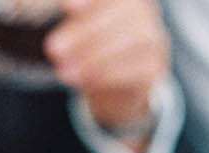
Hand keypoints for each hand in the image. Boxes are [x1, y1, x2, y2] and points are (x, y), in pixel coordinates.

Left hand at [45, 0, 169, 135]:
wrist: (118, 88)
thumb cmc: (96, 49)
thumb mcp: (81, 28)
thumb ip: (77, 15)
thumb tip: (68, 4)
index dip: (92, 0)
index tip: (68, 7)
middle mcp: (144, 10)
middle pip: (122, 12)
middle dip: (85, 32)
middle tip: (54, 49)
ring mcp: (153, 38)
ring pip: (132, 40)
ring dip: (94, 58)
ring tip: (64, 72)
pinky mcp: (154, 67)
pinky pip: (136, 69)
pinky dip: (108, 75)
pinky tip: (85, 81)